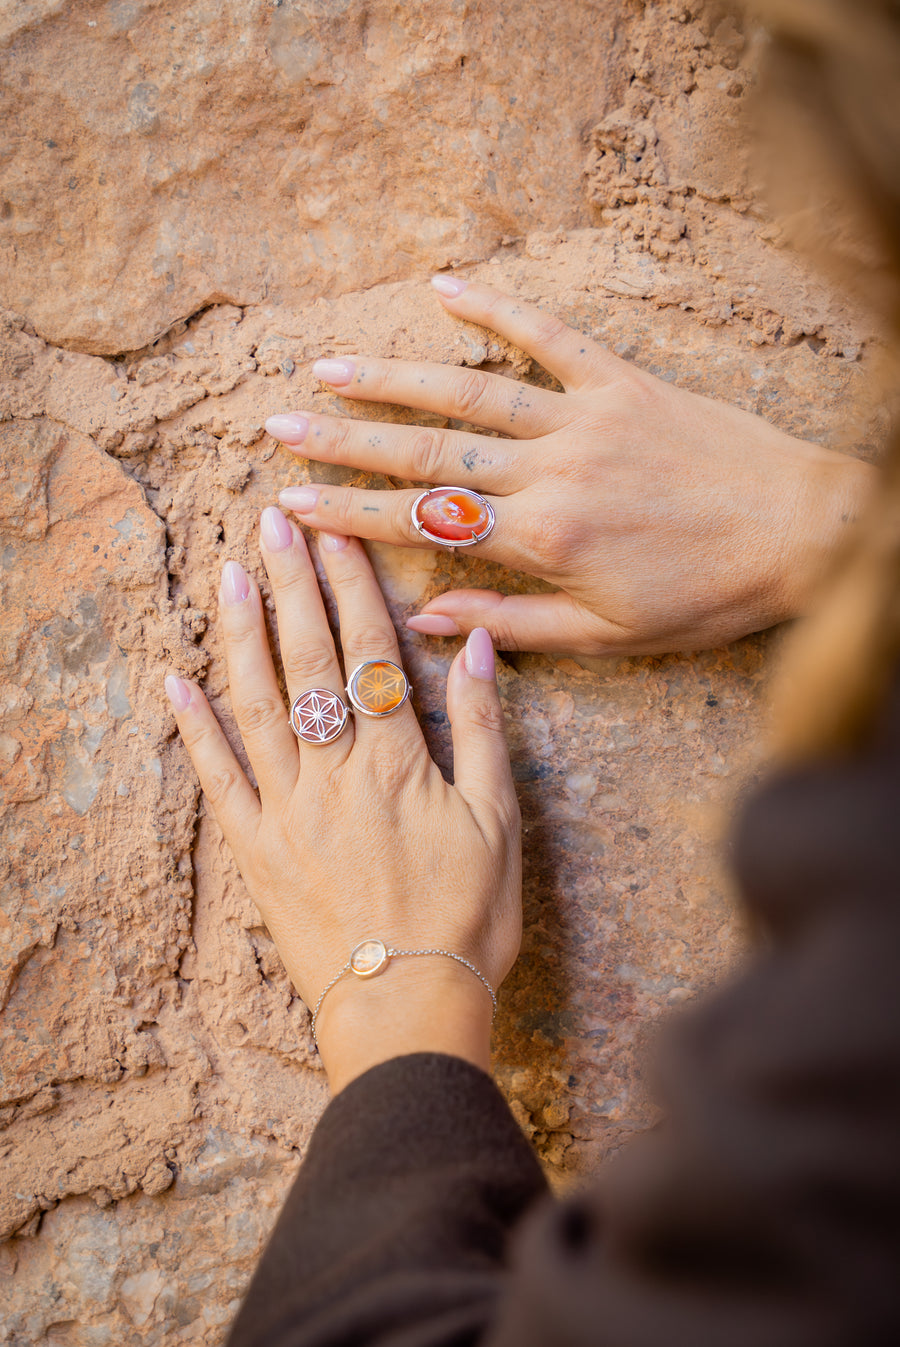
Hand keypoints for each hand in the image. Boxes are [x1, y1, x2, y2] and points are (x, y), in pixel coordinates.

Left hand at [165, 510, 520, 1092]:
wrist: (409, 1006)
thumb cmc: (467, 918)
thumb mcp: (499, 822)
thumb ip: (485, 728)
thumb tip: (478, 644)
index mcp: (399, 762)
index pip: (371, 654)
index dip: (354, 588)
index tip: (338, 533)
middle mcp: (335, 773)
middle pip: (309, 661)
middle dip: (291, 585)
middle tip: (273, 521)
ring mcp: (288, 810)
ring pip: (259, 705)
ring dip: (241, 634)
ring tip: (227, 574)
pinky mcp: (256, 849)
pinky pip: (219, 779)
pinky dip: (195, 728)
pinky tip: (176, 680)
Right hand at [265, 278, 874, 655]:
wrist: (804, 535)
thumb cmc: (707, 597)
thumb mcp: (608, 638)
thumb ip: (510, 627)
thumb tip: (425, 623)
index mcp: (544, 539)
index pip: (426, 520)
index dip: (351, 512)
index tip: (290, 500)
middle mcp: (553, 469)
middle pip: (429, 449)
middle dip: (346, 440)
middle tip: (278, 426)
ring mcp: (586, 417)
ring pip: (472, 390)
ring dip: (394, 377)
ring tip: (328, 367)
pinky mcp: (624, 381)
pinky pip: (551, 338)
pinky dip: (498, 309)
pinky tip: (445, 288)